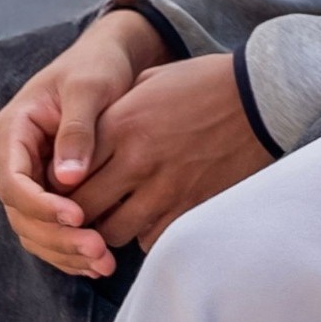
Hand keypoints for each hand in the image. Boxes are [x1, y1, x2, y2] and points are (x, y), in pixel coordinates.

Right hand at [0, 10, 164, 279]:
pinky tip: (98, 262)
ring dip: (64, 252)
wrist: (108, 60)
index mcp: (13, 130)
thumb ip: (77, 129)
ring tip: (103, 264)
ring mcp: (30, 177)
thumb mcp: (88, 88)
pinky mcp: (50, 191)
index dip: (41, 206)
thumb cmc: (96, 66)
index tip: (78, 216)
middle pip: (21, 214)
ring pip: (33, 229)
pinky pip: (51, 229)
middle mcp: (15, 159)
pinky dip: (70, 249)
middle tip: (98, 252)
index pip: (13, 182)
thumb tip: (68, 178)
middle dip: (57, 237)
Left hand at [67, 45, 277, 256]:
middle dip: (77, 214)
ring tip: (116, 216)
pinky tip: (149, 218)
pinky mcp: (192, 206)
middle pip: (84, 208)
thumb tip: (81, 142)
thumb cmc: (202, 84)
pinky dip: (144, 234)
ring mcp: (166, 188)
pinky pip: (151, 239)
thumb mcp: (148, 82)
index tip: (65, 187)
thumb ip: (111, 112)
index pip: (67, 172)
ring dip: (109, 228)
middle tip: (83, 212)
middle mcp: (137, 160)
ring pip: (114, 232)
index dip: (60, 186)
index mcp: (121, 124)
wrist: (260, 97)